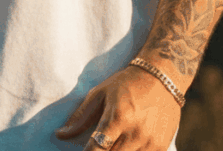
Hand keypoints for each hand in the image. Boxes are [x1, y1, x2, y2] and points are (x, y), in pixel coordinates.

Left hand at [54, 65, 180, 150]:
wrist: (162, 78)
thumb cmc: (126, 83)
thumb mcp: (100, 93)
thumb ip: (81, 117)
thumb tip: (60, 135)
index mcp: (118, 117)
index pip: (97, 148)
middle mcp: (135, 133)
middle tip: (95, 146)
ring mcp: (150, 142)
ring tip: (111, 143)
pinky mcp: (161, 147)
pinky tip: (124, 146)